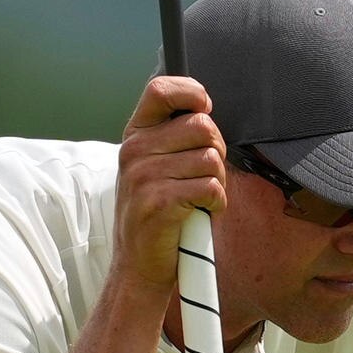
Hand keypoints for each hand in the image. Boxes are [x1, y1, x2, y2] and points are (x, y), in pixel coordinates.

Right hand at [115, 75, 225, 295]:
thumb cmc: (159, 210)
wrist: (139, 263)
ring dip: (217, 181)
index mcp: (135, 135)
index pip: (160, 90)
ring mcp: (143, 176)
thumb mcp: (155, 165)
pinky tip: (201, 211)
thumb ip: (175, 136)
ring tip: (199, 197)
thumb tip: (206, 109)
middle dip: (217, 150)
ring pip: (211, 159)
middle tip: (205, 175)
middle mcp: (135, 151)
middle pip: (202, 126)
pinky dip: (216, 202)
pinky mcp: (159, 202)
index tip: (204, 110)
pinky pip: (211, 187)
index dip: (192, 92)